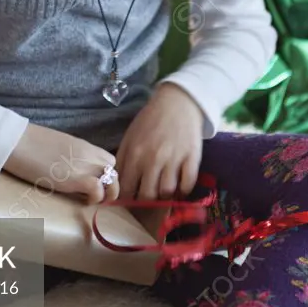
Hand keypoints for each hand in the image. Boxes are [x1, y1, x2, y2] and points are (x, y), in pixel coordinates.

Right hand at [2, 122, 120, 204]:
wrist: (17, 141)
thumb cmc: (30, 143)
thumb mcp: (58, 147)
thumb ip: (71, 156)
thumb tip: (71, 169)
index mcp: (84, 145)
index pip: (108, 159)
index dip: (106, 174)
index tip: (97, 184)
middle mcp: (89, 154)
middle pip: (114, 170)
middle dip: (109, 185)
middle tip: (95, 196)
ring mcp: (84, 165)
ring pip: (112, 180)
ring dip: (106, 193)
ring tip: (91, 200)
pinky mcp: (75, 178)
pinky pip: (98, 189)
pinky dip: (95, 198)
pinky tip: (83, 201)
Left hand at [115, 83, 203, 200]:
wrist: (177, 102)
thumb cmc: (150, 120)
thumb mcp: (130, 137)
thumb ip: (122, 160)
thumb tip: (116, 183)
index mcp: (134, 154)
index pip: (127, 189)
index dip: (127, 200)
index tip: (130, 201)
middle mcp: (153, 159)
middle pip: (147, 196)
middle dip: (146, 203)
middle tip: (147, 202)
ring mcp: (174, 159)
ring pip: (167, 193)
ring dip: (164, 197)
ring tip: (163, 193)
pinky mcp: (192, 158)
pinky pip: (187, 185)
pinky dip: (183, 191)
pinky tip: (179, 187)